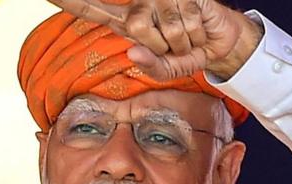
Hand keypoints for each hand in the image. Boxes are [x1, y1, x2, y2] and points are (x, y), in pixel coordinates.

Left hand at [46, 0, 261, 79]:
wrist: (220, 42)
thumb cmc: (188, 52)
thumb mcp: (167, 69)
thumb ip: (151, 66)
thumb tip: (133, 52)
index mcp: (129, 23)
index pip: (93, 8)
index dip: (71, 1)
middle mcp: (140, 6)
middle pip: (134, 28)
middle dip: (160, 48)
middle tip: (172, 47)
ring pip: (162, 29)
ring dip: (180, 43)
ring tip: (186, 38)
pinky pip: (183, 22)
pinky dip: (194, 35)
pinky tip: (197, 28)